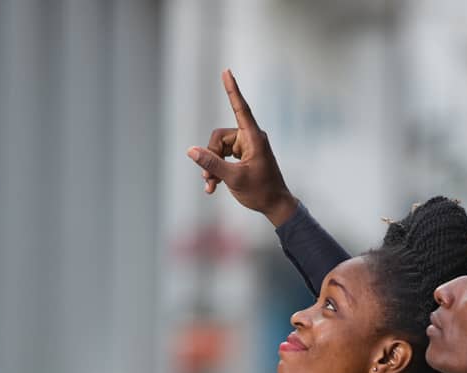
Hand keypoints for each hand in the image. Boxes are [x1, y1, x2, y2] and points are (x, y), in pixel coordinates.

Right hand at [185, 69, 297, 225]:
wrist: (275, 206)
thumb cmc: (260, 192)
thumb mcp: (234, 178)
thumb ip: (212, 163)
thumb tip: (191, 151)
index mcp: (254, 138)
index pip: (240, 108)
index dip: (232, 90)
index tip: (226, 71)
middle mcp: (250, 138)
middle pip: (219, 138)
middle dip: (211, 156)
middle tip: (209, 177)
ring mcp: (246, 147)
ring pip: (218, 148)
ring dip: (212, 166)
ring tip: (211, 185)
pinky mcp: (242, 156)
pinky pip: (222, 156)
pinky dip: (217, 170)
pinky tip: (213, 186)